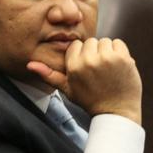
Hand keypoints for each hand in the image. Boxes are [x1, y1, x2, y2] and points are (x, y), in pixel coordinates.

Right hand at [28, 38, 142, 123]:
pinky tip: (118, 66)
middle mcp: (89, 60)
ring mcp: (107, 58)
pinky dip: (119, 52)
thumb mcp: (67, 89)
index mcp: (74, 66)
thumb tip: (29, 64)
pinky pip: (118, 43)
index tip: (87, 69)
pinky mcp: (122, 58)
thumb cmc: (90, 100)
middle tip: (98, 71)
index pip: (76, 45)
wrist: (116, 111)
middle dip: (94, 53)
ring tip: (108, 69)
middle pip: (90, 42)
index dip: (81, 56)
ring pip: (104, 41)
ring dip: (107, 52)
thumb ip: (49, 75)